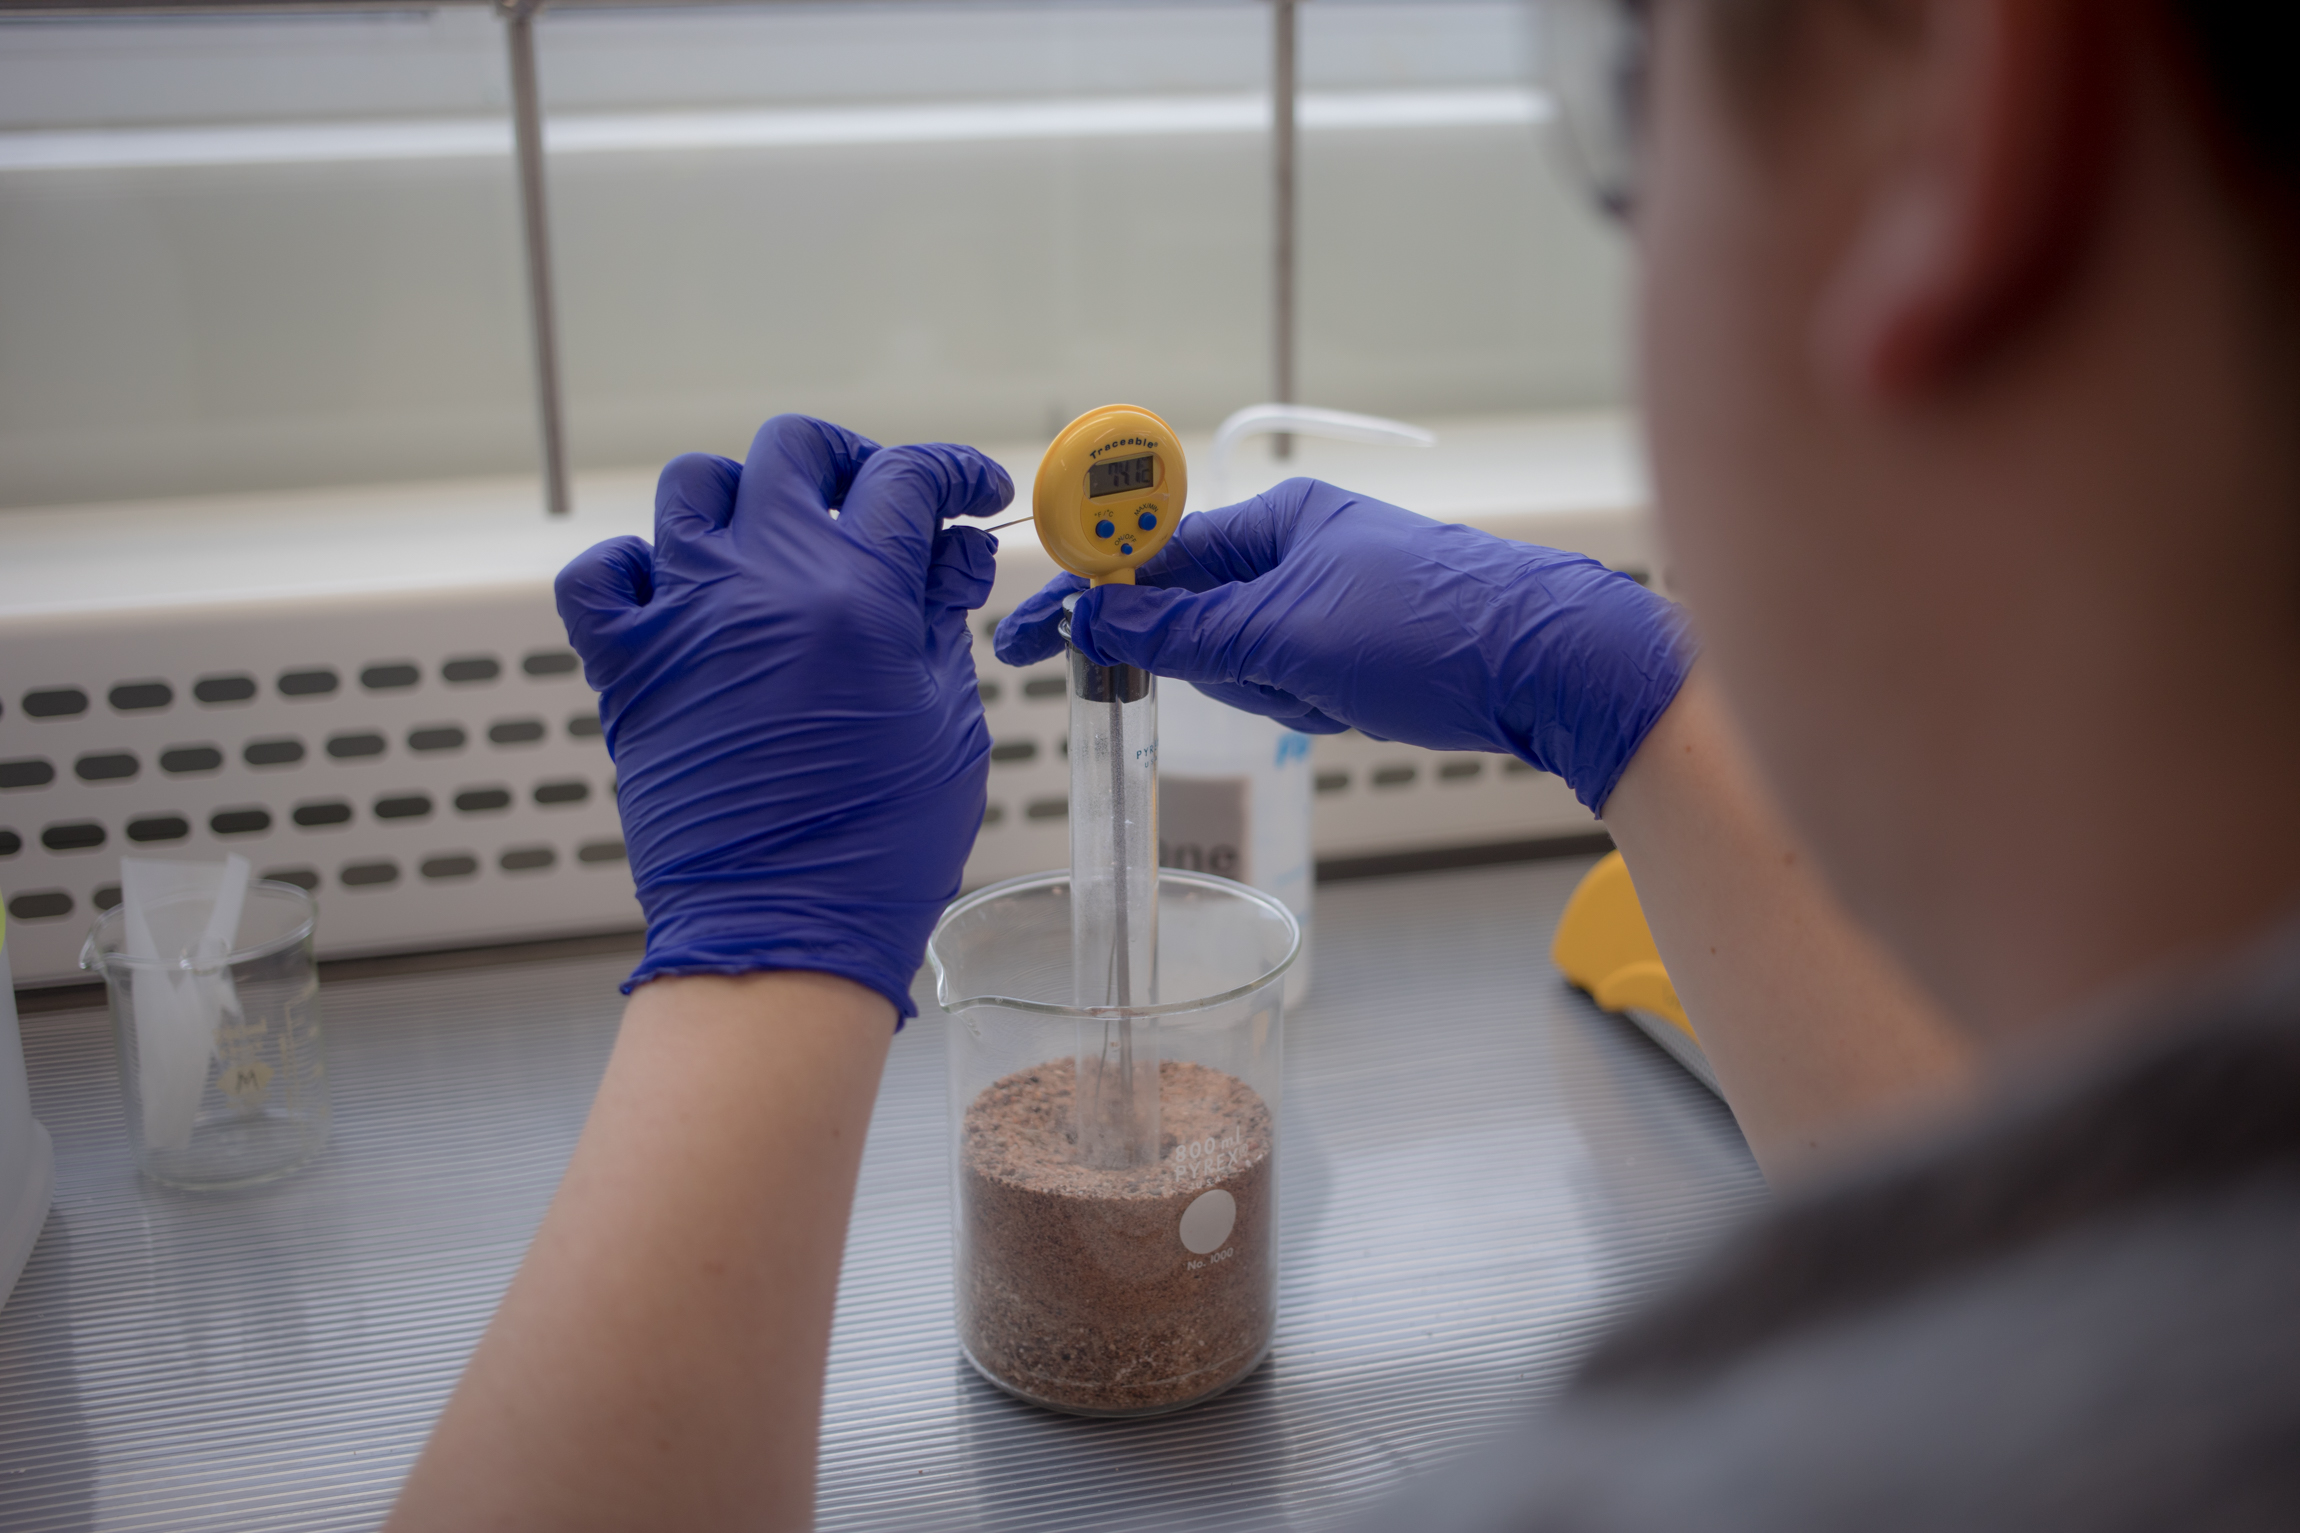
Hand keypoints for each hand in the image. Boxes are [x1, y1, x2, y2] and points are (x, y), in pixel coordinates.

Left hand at [556, 415, 1011, 1016]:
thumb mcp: (945, 719)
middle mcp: (760, 582)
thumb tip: (946, 554)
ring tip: (778, 539)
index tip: (972, 495)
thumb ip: (941, 618)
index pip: (906, 479)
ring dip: (747, 496)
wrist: (780, 929)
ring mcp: (683, 616)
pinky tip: (678, 591)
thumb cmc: (878, 846)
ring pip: (696, 484)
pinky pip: (603, 573)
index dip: (953, 473)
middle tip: (877, 502)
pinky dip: (636, 565)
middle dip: (848, 461)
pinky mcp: (627, 665)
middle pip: (793, 450)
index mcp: (855, 594)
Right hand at [994, 477, 1691, 810]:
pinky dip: (1321, 705)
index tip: (1027, 637)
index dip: (1088, 598)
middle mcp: (1300, 548)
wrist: (1557, 669)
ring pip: (1250, 663)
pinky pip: (1298, 683)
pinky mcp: (1363, 646)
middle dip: (1232, 666)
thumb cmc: (1432, 632)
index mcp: (1277, 519)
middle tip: (1293, 678)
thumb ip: (1182, 632)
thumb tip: (1094, 619)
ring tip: (1348, 690)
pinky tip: (1368, 704)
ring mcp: (1332, 598)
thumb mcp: (1288, 635)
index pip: (1150, 557)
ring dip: (1285, 692)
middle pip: (1199, 621)